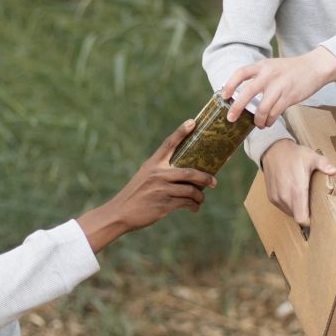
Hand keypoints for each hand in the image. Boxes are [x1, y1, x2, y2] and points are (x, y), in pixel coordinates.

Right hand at [78, 120, 216, 251]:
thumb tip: (184, 174)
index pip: (168, 144)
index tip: (193, 122)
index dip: (181, 132)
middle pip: (189, 172)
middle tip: (214, 182)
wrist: (120, 213)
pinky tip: (194, 208)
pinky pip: (186, 203)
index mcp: (152, 164)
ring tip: (200, 199)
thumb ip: (160, 172)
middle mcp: (158, 174)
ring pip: (190, 190)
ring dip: (199, 196)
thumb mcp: (144, 176)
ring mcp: (161, 189)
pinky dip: (193, 205)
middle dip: (205, 177)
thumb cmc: (135, 194)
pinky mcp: (164, 205)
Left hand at [220, 46, 335, 127]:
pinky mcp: (289, 97)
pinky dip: (270, 121)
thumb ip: (259, 77)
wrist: (314, 67)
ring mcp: (279, 86)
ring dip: (258, 120)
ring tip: (258, 124)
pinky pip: (275, 113)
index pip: (240, 73)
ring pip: (262, 108)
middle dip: (237, 108)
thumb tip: (243, 96)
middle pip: (247, 93)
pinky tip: (269, 123)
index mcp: (262, 66)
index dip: (229, 85)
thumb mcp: (272, 67)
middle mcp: (269, 75)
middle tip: (231, 119)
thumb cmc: (291, 70)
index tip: (224, 96)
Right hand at [261, 139, 335, 225]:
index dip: (309, 220)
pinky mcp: (271, 197)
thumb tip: (334, 171)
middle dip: (305, 213)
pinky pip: (282, 207)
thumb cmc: (295, 155)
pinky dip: (288, 205)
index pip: (301, 218)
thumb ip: (324, 165)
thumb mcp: (312, 157)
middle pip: (297, 216)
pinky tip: (292, 195)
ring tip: (302, 198)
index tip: (316, 216)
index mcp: (297, 190)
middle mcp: (285, 196)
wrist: (273, 150)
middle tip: (312, 203)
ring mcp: (276, 197)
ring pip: (289, 213)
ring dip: (296, 209)